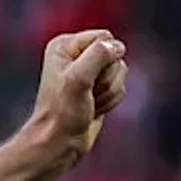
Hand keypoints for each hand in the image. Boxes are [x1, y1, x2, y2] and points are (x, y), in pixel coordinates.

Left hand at [28, 29, 128, 165]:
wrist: (59, 143)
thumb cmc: (62, 113)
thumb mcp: (78, 78)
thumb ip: (98, 55)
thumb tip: (117, 46)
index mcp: (65, 46)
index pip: (104, 37)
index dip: (103, 59)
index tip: (84, 80)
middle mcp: (76, 55)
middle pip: (115, 55)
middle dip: (107, 79)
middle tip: (87, 95)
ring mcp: (89, 73)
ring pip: (120, 72)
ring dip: (109, 92)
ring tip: (89, 103)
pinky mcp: (98, 88)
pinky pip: (120, 87)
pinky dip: (111, 101)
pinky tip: (94, 109)